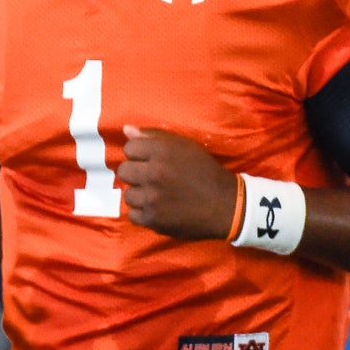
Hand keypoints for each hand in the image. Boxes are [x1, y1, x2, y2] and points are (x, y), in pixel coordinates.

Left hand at [117, 125, 237, 240]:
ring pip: (128, 194)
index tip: (149, 161)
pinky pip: (132, 215)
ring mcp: (152, 198)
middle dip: (136, 174)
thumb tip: (126, 130)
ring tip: (156, 196)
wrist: (225, 204)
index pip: (129, 148)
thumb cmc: (204, 171)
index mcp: (161, 151)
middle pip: (124, 171)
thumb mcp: (184, 146)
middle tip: (152, 179)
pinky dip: (143, 214)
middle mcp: (154, 173)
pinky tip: (157, 210)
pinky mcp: (153, 219)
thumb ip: (153, 136)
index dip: (139, 155)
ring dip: (140, 195)